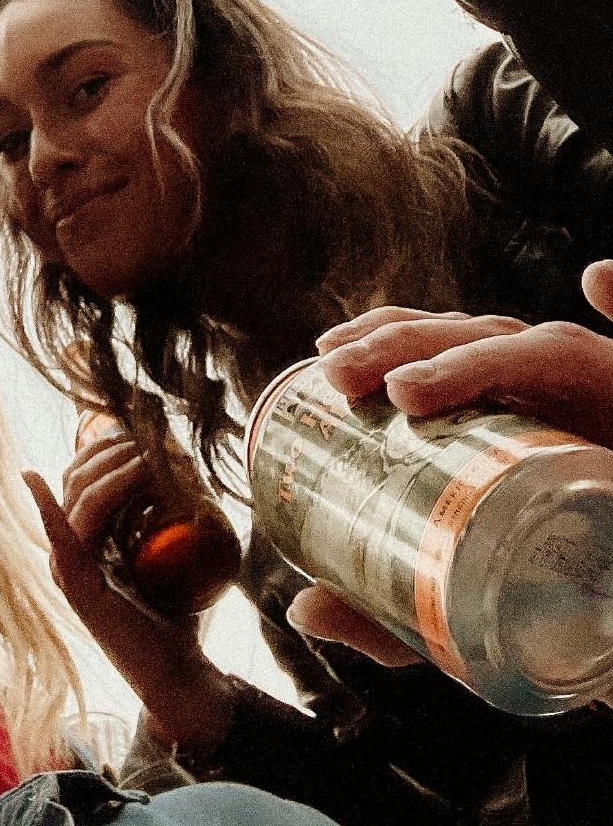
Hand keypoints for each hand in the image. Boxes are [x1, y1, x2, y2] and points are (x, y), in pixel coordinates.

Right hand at [25, 451, 235, 754]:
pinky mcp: (78, 588)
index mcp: (82, 540)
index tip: (139, 429)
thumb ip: (165, 515)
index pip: (80, 476)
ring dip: (112, 469)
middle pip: (76, 479)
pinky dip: (46, 506)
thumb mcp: (167, 551)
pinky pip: (61, 538)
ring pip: (79, 499)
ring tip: (147, 456)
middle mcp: (67, 551)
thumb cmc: (174, 611)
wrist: (177, 669)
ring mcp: (67, 570)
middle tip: (148, 439)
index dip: (104, 446)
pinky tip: (34, 479)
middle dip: (110, 450)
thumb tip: (187, 467)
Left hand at [287, 263, 612, 666]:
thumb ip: (397, 609)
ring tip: (407, 387)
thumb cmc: (557, 581)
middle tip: (340, 374)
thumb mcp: (472, 602)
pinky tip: (600, 277)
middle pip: (459, 338)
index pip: (429, 342)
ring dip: (464, 356)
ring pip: (522, 348)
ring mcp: (583, 382)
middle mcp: (535, 380)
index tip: (324, 361)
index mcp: (491, 403)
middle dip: (395, 346)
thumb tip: (305, 611)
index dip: (378, 338)